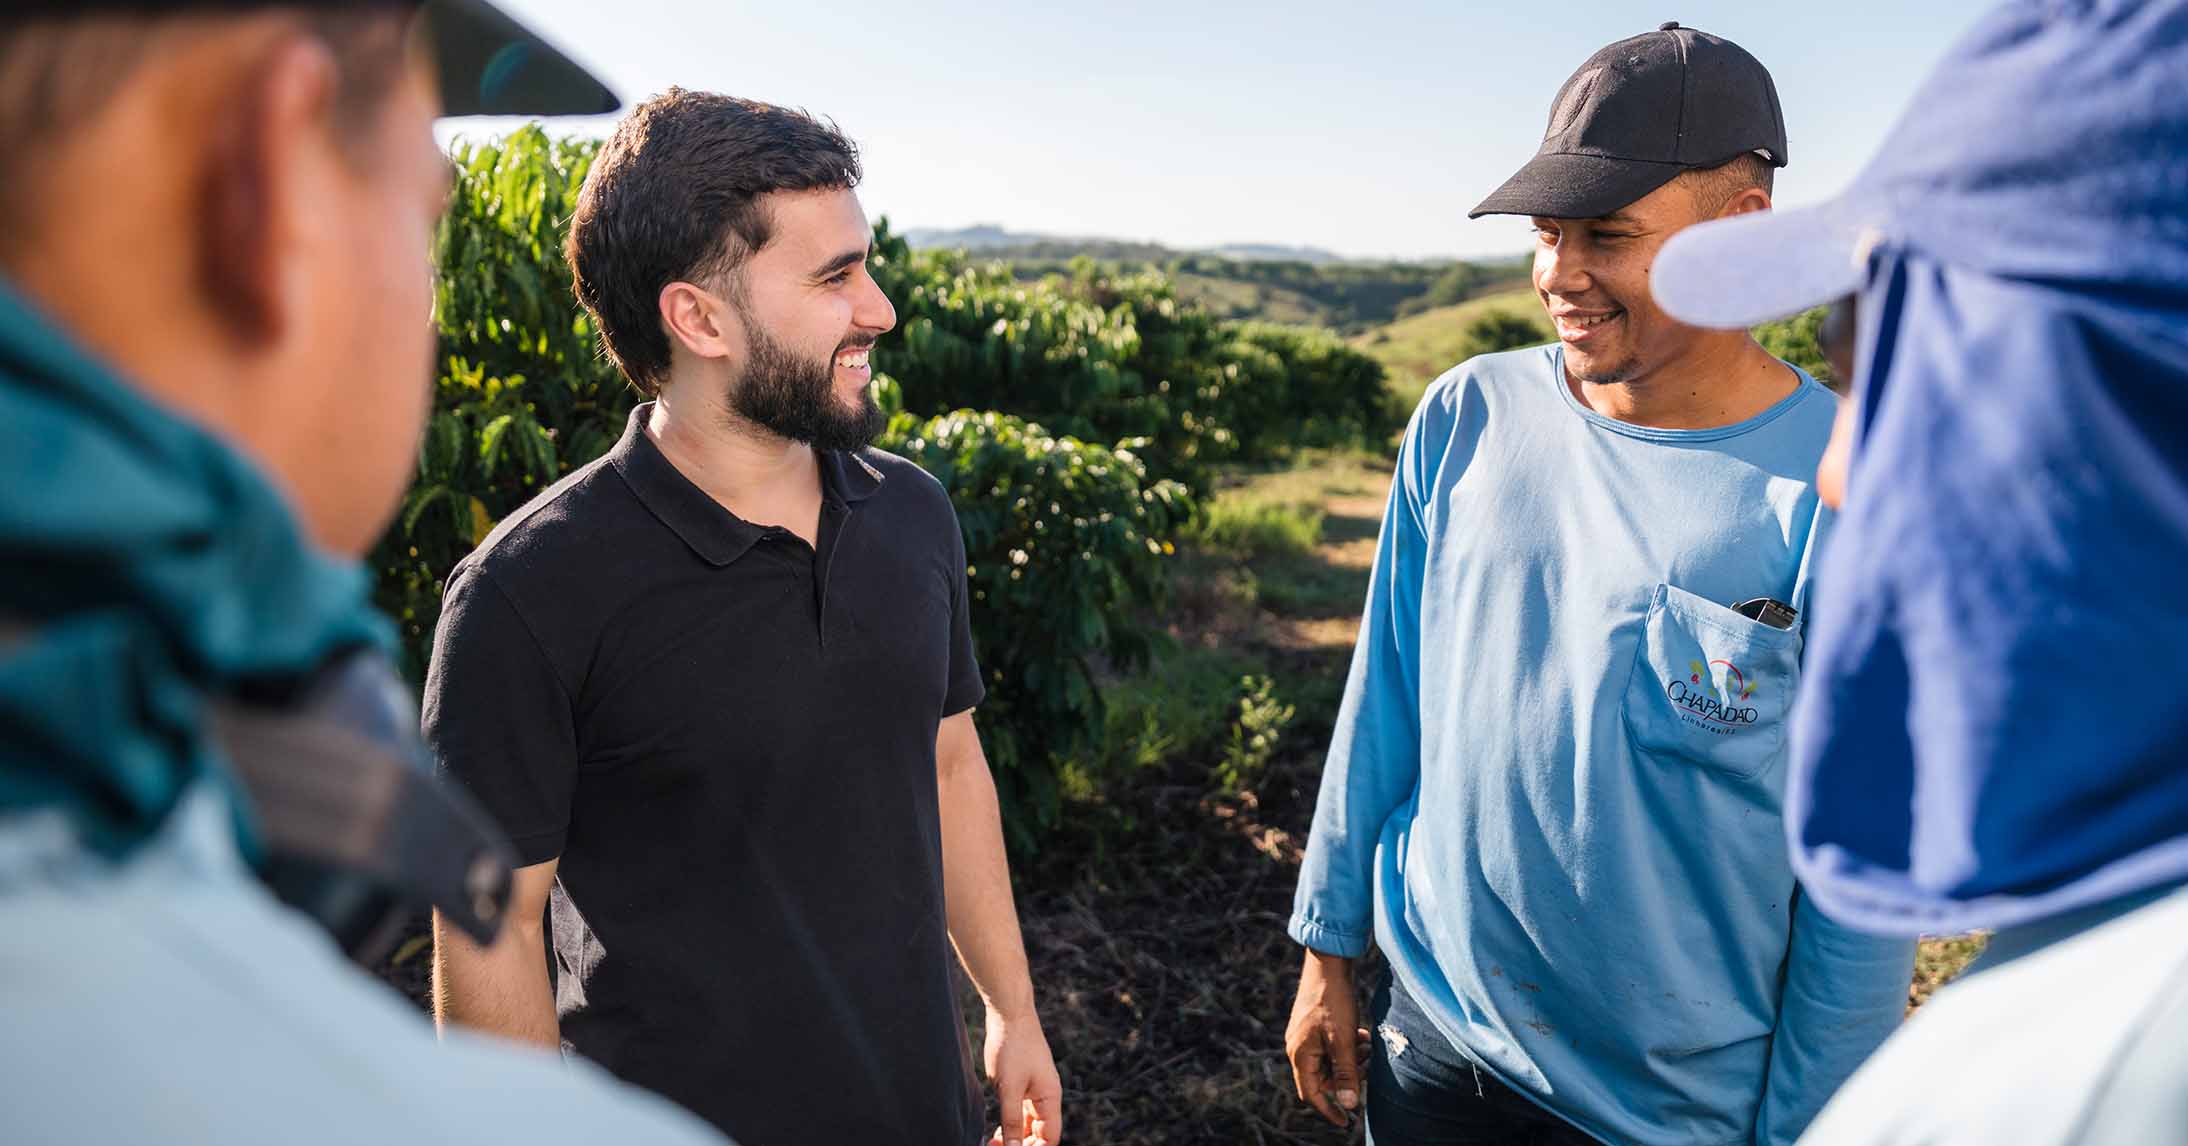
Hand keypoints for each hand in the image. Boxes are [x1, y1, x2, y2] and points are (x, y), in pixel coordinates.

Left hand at [984, 1007, 1062, 1145]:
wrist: (1009, 1014)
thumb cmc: (1012, 1047)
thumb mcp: (1009, 1088)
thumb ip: (1012, 1120)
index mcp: (1050, 1098)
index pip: (1049, 1137)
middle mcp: (1047, 1097)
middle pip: (1040, 1133)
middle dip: (1021, 1145)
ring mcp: (1036, 1090)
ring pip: (1029, 1124)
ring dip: (1015, 1137)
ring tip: (992, 1142)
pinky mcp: (1023, 1083)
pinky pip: (1022, 1111)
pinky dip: (1011, 1123)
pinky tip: (997, 1129)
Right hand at [1285, 950, 1369, 1126]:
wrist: (1327, 963)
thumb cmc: (1333, 1001)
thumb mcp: (1343, 1041)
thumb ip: (1346, 1074)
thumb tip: (1348, 1104)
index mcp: (1300, 1054)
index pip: (1312, 1093)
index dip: (1329, 1110)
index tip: (1346, 1122)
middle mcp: (1298, 1047)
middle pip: (1324, 1077)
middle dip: (1348, 1075)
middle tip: (1368, 1062)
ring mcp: (1305, 1035)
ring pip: (1330, 1060)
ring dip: (1351, 1059)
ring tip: (1366, 1044)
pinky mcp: (1314, 1025)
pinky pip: (1331, 1046)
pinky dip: (1347, 1046)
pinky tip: (1361, 1034)